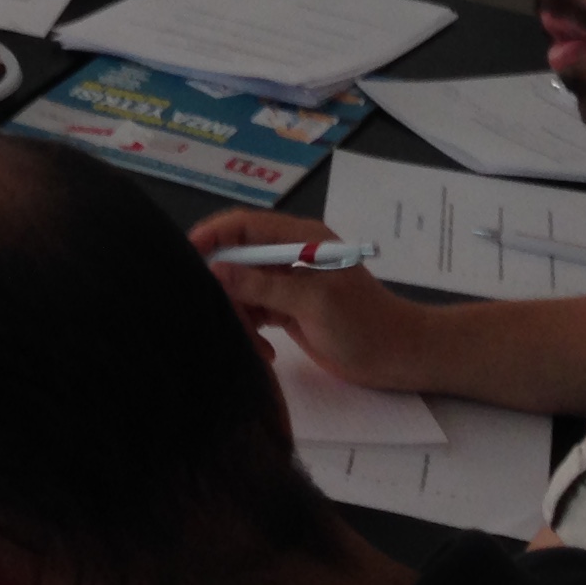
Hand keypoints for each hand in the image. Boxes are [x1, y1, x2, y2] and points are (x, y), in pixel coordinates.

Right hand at [190, 211, 433, 390]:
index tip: (184, 255)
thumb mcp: (312, 302)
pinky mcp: (288, 308)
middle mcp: (290, 255)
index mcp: (300, 239)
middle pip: (237, 257)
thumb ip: (263, 285)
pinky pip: (254, 310)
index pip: (244, 225)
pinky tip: (264, 352)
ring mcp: (288, 283)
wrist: (400, 358)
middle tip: (217, 315)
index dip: (212, 236)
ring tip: (252, 342)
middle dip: (224, 285)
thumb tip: (215, 269)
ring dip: (239, 313)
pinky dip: (252, 328)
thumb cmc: (364, 325)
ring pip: (241, 288)